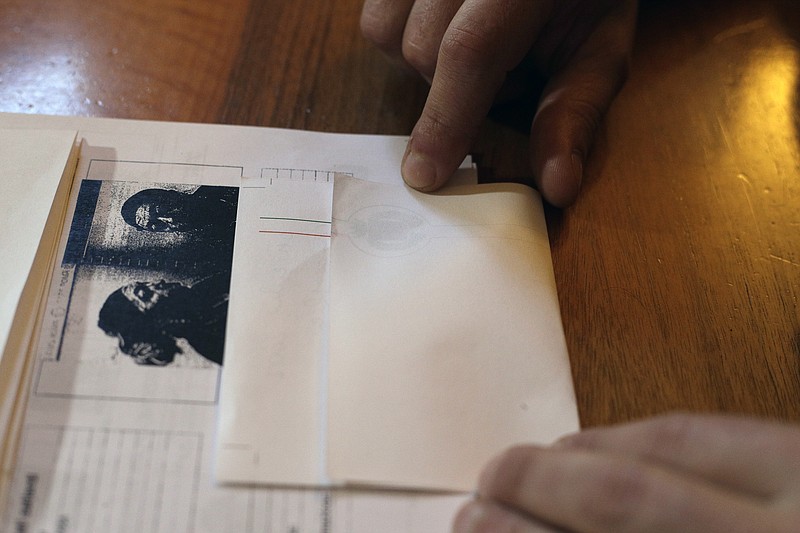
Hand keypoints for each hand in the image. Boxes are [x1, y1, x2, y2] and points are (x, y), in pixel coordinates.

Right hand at [360, 0, 637, 206]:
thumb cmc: (580, 0)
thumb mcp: (599, 50)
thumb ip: (575, 113)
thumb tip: (558, 187)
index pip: (470, 49)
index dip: (446, 118)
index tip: (424, 174)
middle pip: (422, 47)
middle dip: (453, 86)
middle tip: (504, 71)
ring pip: (386, 31)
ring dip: (422, 59)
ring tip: (473, 43)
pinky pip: (374, 14)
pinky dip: (400, 35)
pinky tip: (443, 26)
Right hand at [454, 413, 799, 531]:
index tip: (473, 530)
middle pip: (626, 511)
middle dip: (533, 497)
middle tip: (478, 496)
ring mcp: (798, 504)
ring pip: (663, 457)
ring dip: (574, 459)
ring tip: (519, 464)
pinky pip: (712, 431)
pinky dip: (641, 433)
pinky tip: (600, 442)